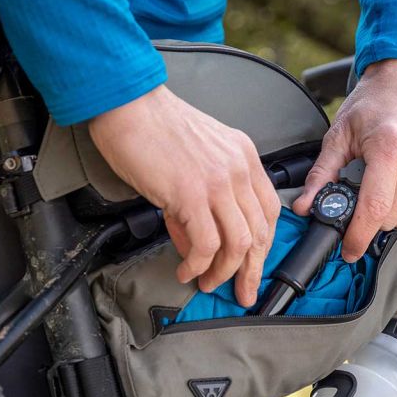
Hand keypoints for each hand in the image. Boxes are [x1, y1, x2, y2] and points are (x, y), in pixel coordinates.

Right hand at [89, 86, 280, 305]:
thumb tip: (196, 243)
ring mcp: (217, 182)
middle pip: (260, 232)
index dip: (263, 245)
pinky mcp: (191, 194)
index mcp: (244, 156)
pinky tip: (186, 270)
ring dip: (224, 272)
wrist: (127, 104)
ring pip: (238, 243)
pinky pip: (206, 243)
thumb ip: (204, 199)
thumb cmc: (153, 126)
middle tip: (242, 291)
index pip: (269, 210)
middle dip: (251, 269)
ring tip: (206, 282)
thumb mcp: (196, 158)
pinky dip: (198, 264)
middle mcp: (238, 169)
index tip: (253, 266)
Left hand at [293, 59, 396, 261]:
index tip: (348, 250)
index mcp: (390, 147)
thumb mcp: (340, 133)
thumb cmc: (375, 101)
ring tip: (382, 184)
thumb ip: (323, 174)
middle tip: (360, 196)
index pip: (374, 208)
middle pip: (390, 218)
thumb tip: (305, 207)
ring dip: (390, 213)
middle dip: (370, 219)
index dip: (358, 236)